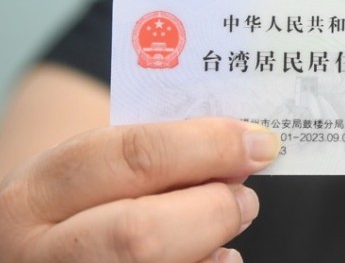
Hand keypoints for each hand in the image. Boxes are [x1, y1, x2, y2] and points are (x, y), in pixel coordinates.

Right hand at [0, 117, 279, 262]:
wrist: (36, 245)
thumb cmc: (79, 199)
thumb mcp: (94, 164)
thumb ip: (157, 153)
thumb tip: (240, 150)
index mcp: (39, 190)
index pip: (134, 157)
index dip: (208, 147)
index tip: (257, 143)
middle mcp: (40, 252)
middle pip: (141, 233)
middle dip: (212, 209)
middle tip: (246, 198)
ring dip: (212, 244)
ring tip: (231, 223)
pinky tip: (214, 257)